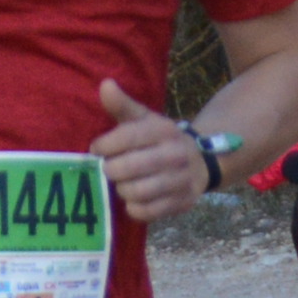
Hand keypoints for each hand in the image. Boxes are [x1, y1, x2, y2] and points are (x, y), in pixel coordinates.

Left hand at [93, 78, 211, 222]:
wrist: (199, 162)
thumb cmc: (160, 140)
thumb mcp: (144, 119)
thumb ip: (122, 105)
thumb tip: (105, 84)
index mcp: (164, 130)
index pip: (126, 137)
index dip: (104, 145)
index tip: (97, 149)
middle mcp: (176, 154)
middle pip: (127, 168)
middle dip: (110, 170)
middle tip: (109, 169)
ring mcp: (181, 181)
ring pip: (136, 192)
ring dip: (122, 189)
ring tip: (122, 183)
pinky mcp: (182, 203)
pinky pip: (146, 212)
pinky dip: (134, 207)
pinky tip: (134, 198)